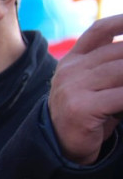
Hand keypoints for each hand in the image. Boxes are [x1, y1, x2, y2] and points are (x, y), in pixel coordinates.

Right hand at [48, 13, 122, 164]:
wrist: (61, 147)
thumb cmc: (89, 115)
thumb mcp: (95, 84)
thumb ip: (111, 65)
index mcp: (72, 60)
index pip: (99, 30)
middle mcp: (70, 70)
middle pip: (119, 52)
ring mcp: (73, 88)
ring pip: (122, 71)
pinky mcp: (80, 107)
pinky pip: (121, 96)